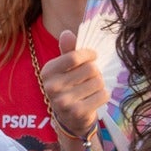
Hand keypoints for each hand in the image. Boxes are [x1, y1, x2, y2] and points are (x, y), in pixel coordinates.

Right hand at [40, 30, 110, 144]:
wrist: (68, 117)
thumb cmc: (69, 86)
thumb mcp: (65, 68)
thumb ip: (68, 51)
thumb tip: (67, 33)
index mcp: (47, 71)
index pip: (74, 57)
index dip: (89, 54)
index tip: (93, 56)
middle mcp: (52, 86)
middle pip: (90, 69)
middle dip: (95, 72)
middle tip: (90, 78)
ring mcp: (63, 101)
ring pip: (98, 82)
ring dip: (99, 84)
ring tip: (90, 89)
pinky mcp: (77, 112)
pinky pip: (102, 95)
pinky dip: (103, 95)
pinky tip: (94, 99)